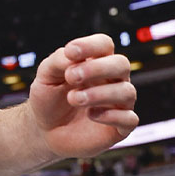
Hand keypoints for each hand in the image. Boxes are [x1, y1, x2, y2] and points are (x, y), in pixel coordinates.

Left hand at [27, 34, 137, 157]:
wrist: (45, 130)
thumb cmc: (48, 98)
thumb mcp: (45, 76)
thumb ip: (58, 61)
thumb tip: (72, 55)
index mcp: (95, 62)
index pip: (104, 44)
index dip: (91, 45)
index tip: (70, 52)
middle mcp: (111, 80)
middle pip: (121, 64)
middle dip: (97, 68)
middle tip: (71, 77)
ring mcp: (118, 103)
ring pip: (127, 91)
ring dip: (99, 93)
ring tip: (73, 98)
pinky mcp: (120, 127)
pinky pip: (129, 119)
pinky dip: (111, 116)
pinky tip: (91, 115)